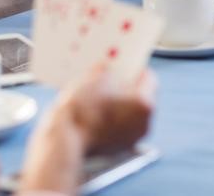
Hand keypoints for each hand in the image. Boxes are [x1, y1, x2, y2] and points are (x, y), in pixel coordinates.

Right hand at [19, 68, 155, 193]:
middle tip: (109, 79)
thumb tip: (110, 68)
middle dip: (125, 88)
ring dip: (117, 104)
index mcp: (145, 104)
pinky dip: (109, 119)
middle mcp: (144, 123)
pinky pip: (118, 127)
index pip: (148, 78)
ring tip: (97, 95)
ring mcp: (131, 138)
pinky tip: (93, 112)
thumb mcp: (97, 75)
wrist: (66, 138)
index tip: (124, 65)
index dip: (134, 68)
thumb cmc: (83, 107)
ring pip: (128, 113)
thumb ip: (110, 69)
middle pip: (139, 97)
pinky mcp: (118, 148)